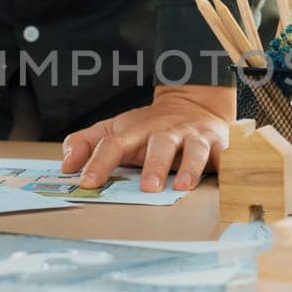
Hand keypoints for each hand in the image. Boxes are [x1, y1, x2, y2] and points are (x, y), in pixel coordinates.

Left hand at [60, 85, 234, 191]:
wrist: (195, 105)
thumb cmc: (149, 127)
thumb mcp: (116, 130)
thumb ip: (88, 144)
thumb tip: (65, 164)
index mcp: (136, 131)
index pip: (114, 144)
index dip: (99, 162)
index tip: (87, 182)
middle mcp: (165, 133)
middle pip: (158, 145)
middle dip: (153, 164)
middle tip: (147, 186)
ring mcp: (193, 138)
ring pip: (193, 150)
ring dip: (188, 167)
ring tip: (181, 186)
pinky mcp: (219, 146)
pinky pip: (225, 155)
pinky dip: (227, 165)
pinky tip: (225, 178)